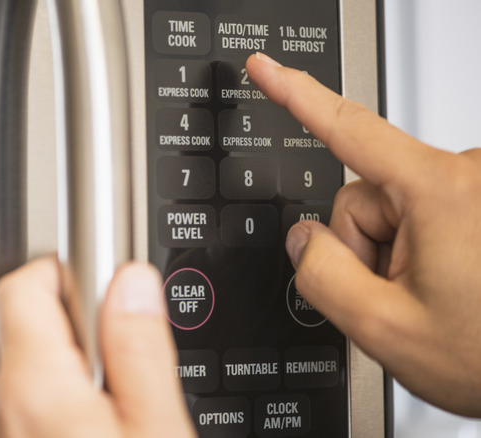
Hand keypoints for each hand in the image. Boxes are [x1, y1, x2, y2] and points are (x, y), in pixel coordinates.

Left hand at [0, 257, 195, 436]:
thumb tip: (131, 283)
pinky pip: (13, 416)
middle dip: (77, 343)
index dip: (67, 276)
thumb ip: (139, 349)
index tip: (100, 287)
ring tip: (106, 425)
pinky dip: (44, 419)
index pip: (24, 287)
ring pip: (24, 380)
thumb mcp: (155, 429)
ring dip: (63, 387)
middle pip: (28, 334)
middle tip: (121, 380)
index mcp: (31, 390)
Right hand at [247, 52, 480, 416]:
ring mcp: (477, 188)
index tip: (265, 68)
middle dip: (364, 247)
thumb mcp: (385, 330)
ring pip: (390, 209)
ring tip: (430, 296)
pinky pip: (421, 213)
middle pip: (362, 196)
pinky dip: (419, 249)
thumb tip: (302, 239)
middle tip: (395, 296)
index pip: (348, 129)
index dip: (294, 95)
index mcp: (440, 193)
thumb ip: (322, 277)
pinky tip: (446, 285)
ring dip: (393, 254)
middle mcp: (466, 176)